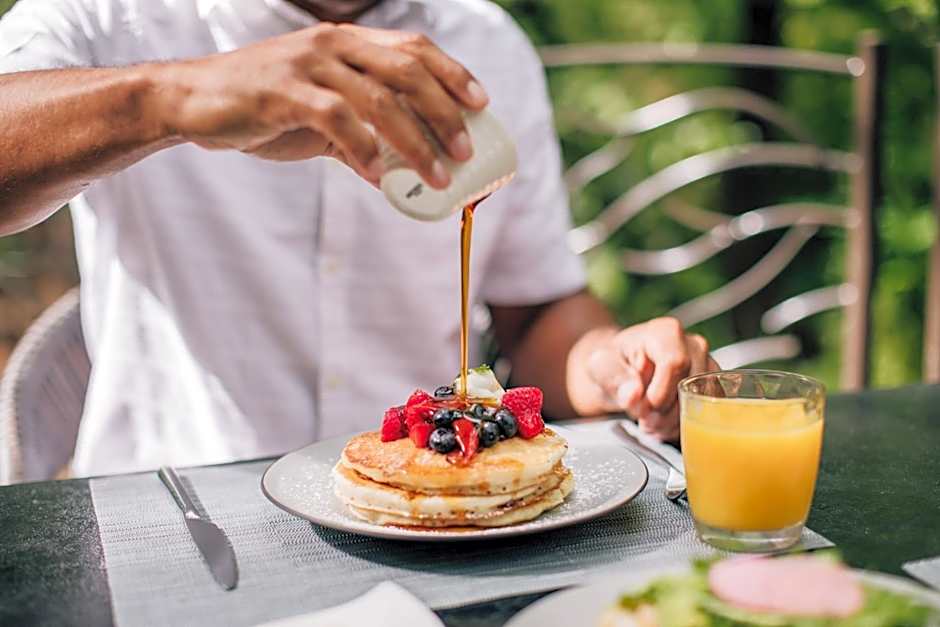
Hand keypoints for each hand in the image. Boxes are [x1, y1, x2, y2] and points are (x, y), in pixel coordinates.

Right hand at [151, 23, 487, 185]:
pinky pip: (338, 120)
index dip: (453, 74)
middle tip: (464, 153)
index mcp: (347, 42)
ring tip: (437, 176)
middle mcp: (333, 44)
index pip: (413, 48)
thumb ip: (358, 134)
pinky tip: (380, 177)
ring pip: (380, 99)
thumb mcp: (318, 114)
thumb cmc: (262, 105)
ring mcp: (308, 65)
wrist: (194, 101)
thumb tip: (396, 172)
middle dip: (445, 114)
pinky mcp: (283, 92)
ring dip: (416, 142)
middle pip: (408, 71)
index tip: (481, 103)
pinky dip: (365, 151)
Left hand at [585, 317, 718, 440]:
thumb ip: (614, 378)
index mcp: (665, 332)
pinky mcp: (712, 386)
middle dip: (665, 413)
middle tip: (643, 420)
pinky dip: (684, 425)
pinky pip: (708, 413)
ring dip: (674, 422)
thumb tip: (633, 394)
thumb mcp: (600, 367)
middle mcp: (692, 345)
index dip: (658, 393)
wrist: (620, 370)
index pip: (674, 364)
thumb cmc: (613, 363)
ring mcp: (706, 366)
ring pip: (703, 403)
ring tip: (650, 423)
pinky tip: (664, 424)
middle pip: (691, 386)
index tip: (641, 408)